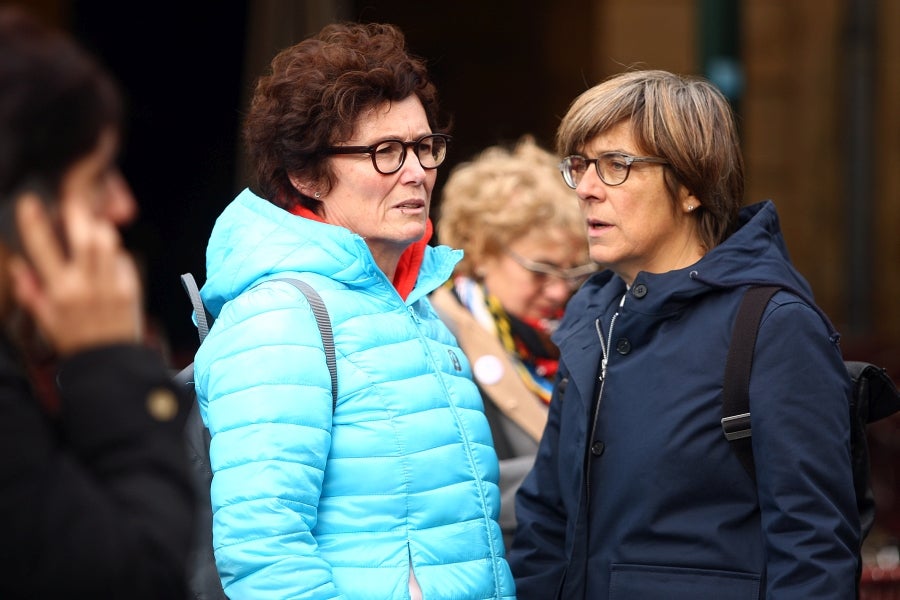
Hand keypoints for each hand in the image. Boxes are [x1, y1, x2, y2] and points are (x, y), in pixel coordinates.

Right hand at [8, 193, 142, 354]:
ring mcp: (110, 286)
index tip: (30, 203)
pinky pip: (124, 259)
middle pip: (84, 237)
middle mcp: (85, 285)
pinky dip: (116, 254)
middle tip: (74, 200)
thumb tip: (19, 266)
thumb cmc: (74, 340)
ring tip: (93, 226)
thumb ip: (30, 291)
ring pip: (108, 243)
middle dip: (78, 213)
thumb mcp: (44, 319)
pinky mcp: (130, 288)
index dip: (33, 223)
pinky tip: (110, 259)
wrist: (109, 362)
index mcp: (59, 291)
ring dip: (100, 228)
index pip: (42, 249)